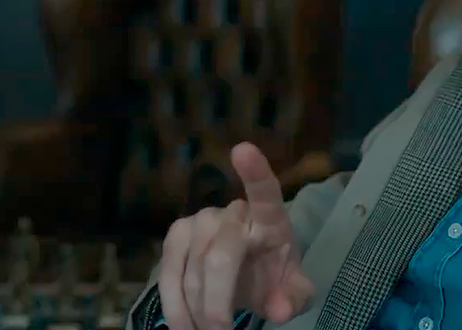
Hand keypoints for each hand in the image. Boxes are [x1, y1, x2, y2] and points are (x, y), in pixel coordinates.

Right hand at [158, 142, 313, 329]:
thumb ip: (292, 299)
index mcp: (272, 218)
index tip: (243, 150)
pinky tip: (183, 326)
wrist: (249, 276)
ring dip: (197, 310)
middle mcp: (235, 212)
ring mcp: (202, 220)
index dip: (255, 172)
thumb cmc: (273, 275)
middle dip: (218, 302)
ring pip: (192, 269)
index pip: (266, 191)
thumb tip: (280, 310)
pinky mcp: (176, 235)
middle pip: (221, 255)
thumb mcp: (291, 292)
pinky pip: (169, 272)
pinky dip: (175, 306)